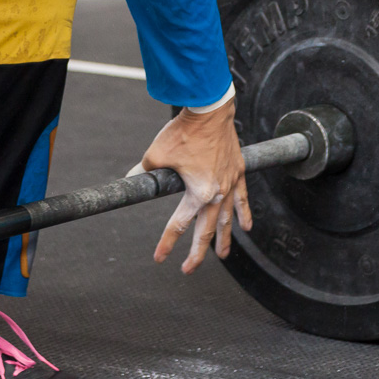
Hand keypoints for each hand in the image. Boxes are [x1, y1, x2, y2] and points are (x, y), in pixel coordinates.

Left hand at [131, 97, 251, 272]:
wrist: (210, 110)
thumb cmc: (184, 131)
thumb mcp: (156, 154)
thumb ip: (144, 172)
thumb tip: (132, 179)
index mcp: (198, 193)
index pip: (179, 225)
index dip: (167, 243)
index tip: (159, 258)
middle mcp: (218, 193)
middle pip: (207, 231)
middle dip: (197, 253)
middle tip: (188, 269)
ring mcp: (231, 184)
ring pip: (228, 220)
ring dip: (225, 240)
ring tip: (223, 256)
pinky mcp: (238, 172)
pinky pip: (243, 199)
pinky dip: (244, 214)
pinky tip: (246, 227)